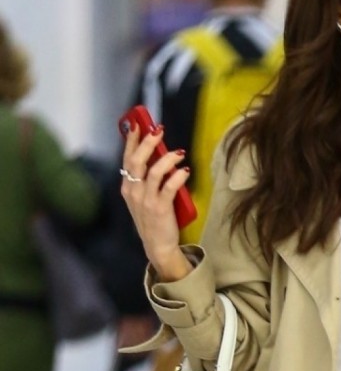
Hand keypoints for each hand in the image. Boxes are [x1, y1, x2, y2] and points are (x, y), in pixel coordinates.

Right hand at [120, 125, 190, 279]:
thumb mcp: (142, 198)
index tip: (138, 124)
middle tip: (159, 130)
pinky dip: (178, 176)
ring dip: (167, 158)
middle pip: (137, 160)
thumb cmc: (152, 219)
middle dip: (148, 142)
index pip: (127, 158)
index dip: (132, 140)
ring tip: (179, 152)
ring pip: (154, 171)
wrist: (157, 245)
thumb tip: (156, 155)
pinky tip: (184, 170)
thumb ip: (144, 180)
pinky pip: (169, 186)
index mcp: (127, 188)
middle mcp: (134, 192)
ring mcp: (146, 200)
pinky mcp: (160, 208)